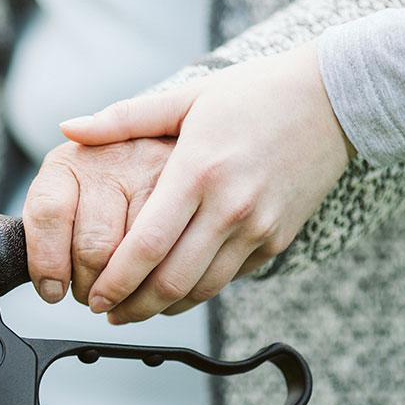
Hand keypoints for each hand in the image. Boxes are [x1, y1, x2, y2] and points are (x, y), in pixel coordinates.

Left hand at [33, 39, 355, 322]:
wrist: (336, 99)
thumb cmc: (256, 93)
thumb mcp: (187, 98)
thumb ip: (123, 118)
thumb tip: (68, 128)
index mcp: (198, 172)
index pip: (146, 245)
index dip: (115, 280)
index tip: (93, 295)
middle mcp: (230, 207)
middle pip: (172, 280)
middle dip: (133, 306)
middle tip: (107, 311)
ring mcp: (258, 228)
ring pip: (203, 289)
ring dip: (165, 307)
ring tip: (136, 308)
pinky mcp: (278, 238)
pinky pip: (231, 278)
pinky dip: (200, 290)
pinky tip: (176, 289)